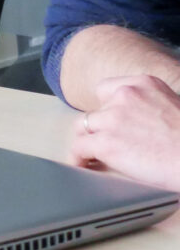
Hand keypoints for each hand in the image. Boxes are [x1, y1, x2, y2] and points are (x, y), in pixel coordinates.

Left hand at [70, 74, 179, 190]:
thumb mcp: (174, 107)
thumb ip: (151, 107)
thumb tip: (137, 120)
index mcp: (145, 84)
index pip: (108, 89)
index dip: (106, 108)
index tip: (108, 120)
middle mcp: (126, 96)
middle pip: (96, 110)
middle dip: (99, 127)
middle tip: (106, 142)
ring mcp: (114, 118)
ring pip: (84, 128)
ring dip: (89, 142)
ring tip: (92, 156)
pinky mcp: (106, 143)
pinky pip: (79, 148)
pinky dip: (78, 158)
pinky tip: (82, 165)